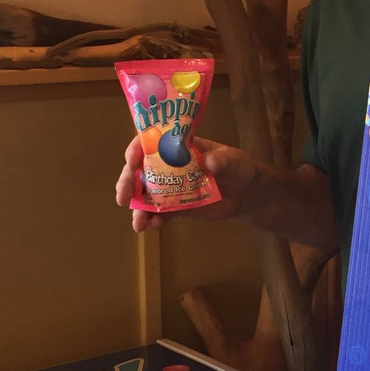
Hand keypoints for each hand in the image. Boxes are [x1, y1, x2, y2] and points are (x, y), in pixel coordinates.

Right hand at [114, 136, 258, 232]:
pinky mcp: (178, 206)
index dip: (137, 150)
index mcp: (178, 147)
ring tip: (138, 223)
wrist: (247, 193)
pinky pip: (161, 213)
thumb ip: (221, 160)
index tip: (132, 162)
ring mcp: (171, 187)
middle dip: (127, 183)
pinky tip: (152, 227)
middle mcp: (169, 166)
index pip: (151, 143)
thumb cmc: (238, 168)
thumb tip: (208, 162)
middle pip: (140, 171)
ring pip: (146, 195)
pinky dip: (154, 219)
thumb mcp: (233, 160)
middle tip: (123, 197)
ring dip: (138, 208)